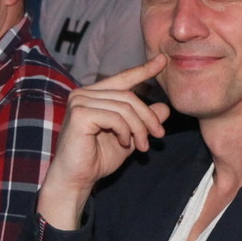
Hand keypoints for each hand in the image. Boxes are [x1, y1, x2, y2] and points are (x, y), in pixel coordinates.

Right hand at [38, 55, 170, 230]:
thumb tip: (165, 107)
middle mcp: (84, 93)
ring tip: (143, 146)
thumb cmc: (97, 159)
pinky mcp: (79, 114)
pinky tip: (123, 144)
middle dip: (148, 117)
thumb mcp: (128, 137)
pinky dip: (125, 132)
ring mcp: (79, 102)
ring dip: (139, 129)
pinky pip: (115, 117)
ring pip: (125, 108)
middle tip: (159, 135)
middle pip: (129, 96)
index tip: (162, 61)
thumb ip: (143, 122)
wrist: (77, 179)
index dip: (143, 70)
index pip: (122, 79)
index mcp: (93, 95)